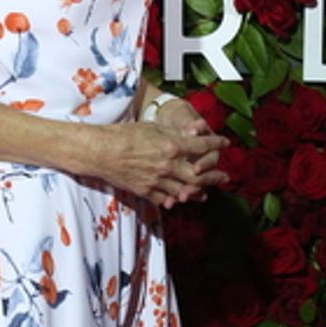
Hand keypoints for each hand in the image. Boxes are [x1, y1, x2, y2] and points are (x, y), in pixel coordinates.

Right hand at [95, 106, 229, 208]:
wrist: (100, 152)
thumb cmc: (123, 135)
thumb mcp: (153, 127)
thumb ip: (177, 131)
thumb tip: (198, 130)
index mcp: (171, 146)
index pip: (202, 146)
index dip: (216, 144)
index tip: (224, 143)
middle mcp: (167, 165)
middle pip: (199, 175)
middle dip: (214, 177)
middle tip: (224, 177)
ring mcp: (157, 181)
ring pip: (185, 190)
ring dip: (198, 192)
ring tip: (206, 193)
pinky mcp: (146, 191)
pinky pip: (166, 199)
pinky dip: (175, 200)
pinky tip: (180, 199)